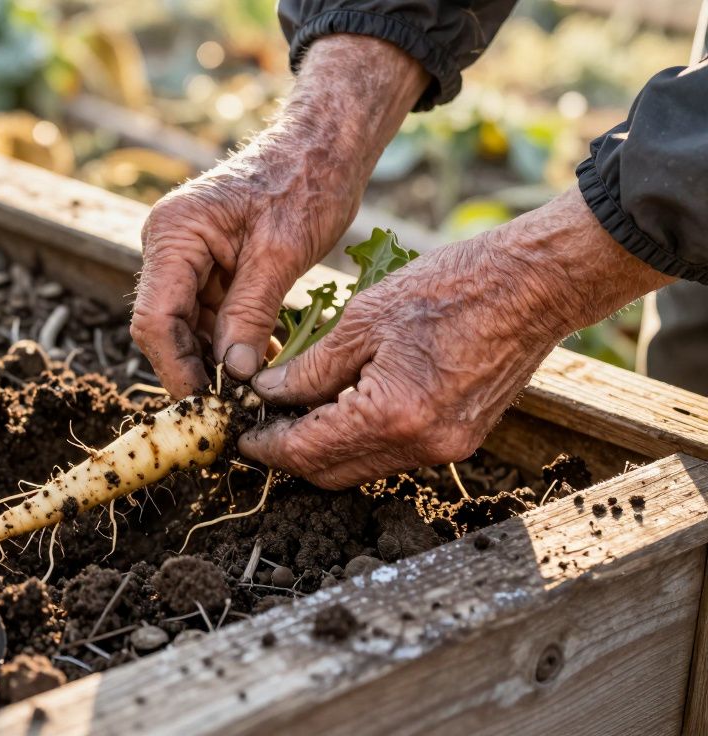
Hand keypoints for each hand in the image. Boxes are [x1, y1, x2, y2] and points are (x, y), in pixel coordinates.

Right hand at [131, 34, 427, 396]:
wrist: (322, 147)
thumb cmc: (305, 183)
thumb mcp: (282, 251)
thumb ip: (251, 312)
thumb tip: (234, 373)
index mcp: (174, 234)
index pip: (155, 318)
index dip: (177, 368)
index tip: (209, 407)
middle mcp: (167, 246)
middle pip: (164, 327)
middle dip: (195, 370)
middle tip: (233, 411)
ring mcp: (184, 257)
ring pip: (186, 327)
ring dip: (217, 362)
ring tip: (254, 395)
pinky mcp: (206, 266)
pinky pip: (209, 316)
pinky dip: (232, 344)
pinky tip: (263, 368)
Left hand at [238, 188, 674, 488]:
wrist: (535, 285)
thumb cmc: (452, 288)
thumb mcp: (364, 319)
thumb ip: (311, 367)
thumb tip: (267, 393)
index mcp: (392, 413)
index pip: (308, 451)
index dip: (268, 446)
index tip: (241, 435)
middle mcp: (422, 445)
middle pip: (333, 473)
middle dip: (291, 455)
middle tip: (260, 427)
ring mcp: (447, 449)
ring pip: (363, 467)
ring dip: (326, 448)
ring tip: (295, 413)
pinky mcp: (462, 441)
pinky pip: (395, 454)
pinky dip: (362, 439)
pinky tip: (342, 407)